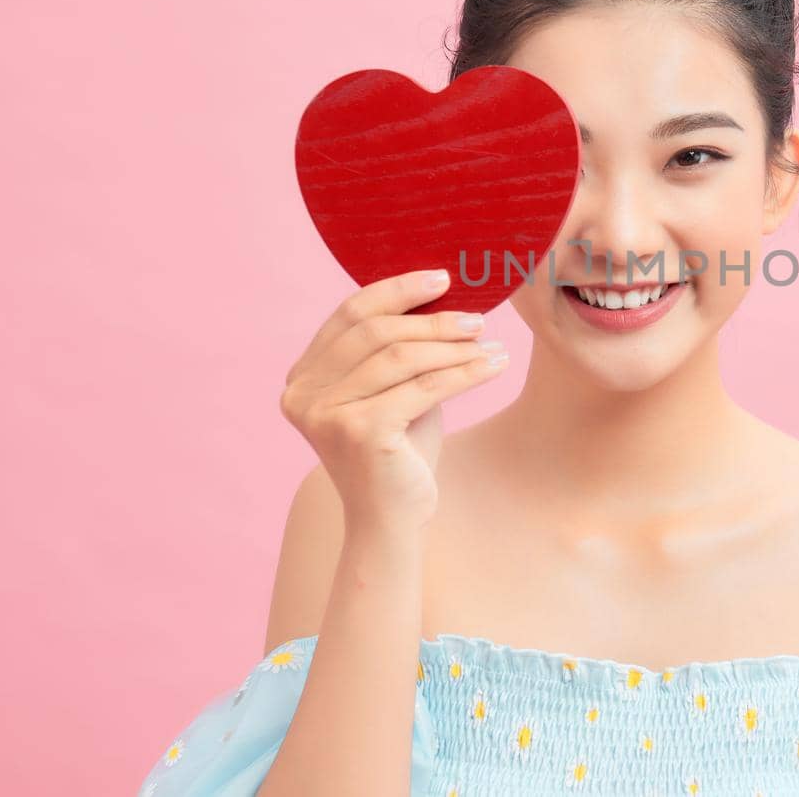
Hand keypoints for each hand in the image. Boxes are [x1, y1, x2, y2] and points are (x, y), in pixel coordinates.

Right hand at [278, 269, 506, 529]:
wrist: (393, 519)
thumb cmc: (399, 451)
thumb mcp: (393, 390)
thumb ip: (398, 348)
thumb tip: (443, 294)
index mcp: (303, 376)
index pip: (350, 315)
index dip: (397, 291)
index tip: (442, 278)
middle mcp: (303, 393)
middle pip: (375, 332)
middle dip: (432, 320)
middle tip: (477, 318)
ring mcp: (326, 413)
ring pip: (401, 358)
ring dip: (453, 346)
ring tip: (490, 342)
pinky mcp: (359, 431)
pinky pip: (424, 387)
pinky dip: (465, 372)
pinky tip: (495, 365)